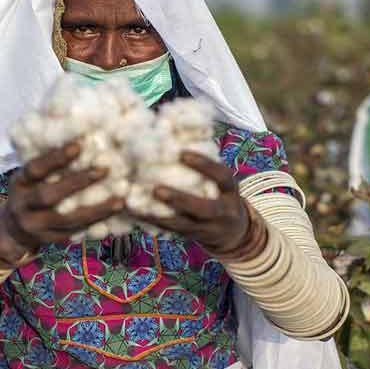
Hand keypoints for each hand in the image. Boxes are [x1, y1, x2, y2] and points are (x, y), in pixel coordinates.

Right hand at [0, 143, 123, 257]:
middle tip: (104, 170)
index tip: (79, 146)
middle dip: (77, 182)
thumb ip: (49, 164)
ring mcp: (35, 226)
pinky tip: (112, 214)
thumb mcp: (29, 176)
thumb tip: (83, 139)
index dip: (56, 158)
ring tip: (119, 200)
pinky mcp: (50, 240)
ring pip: (67, 220)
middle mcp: (22, 206)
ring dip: (95, 210)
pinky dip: (95, 222)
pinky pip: (75, 232)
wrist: (13, 229)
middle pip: (49, 195)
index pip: (35, 169)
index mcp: (19, 182)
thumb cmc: (30, 191)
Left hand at [130, 152, 249, 254]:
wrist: (234, 232)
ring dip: (160, 216)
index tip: (182, 153)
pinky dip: (153, 222)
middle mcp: (224, 212)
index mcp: (230, 191)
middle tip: (156, 189)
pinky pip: (172, 232)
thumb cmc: (221, 193)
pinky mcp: (193, 237)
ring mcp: (208, 229)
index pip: (222, 176)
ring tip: (137, 205)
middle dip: (181, 199)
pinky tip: (136, 213)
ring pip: (184, 225)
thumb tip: (176, 131)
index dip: (204, 165)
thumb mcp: (221, 180)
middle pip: (205, 209)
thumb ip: (205, 164)